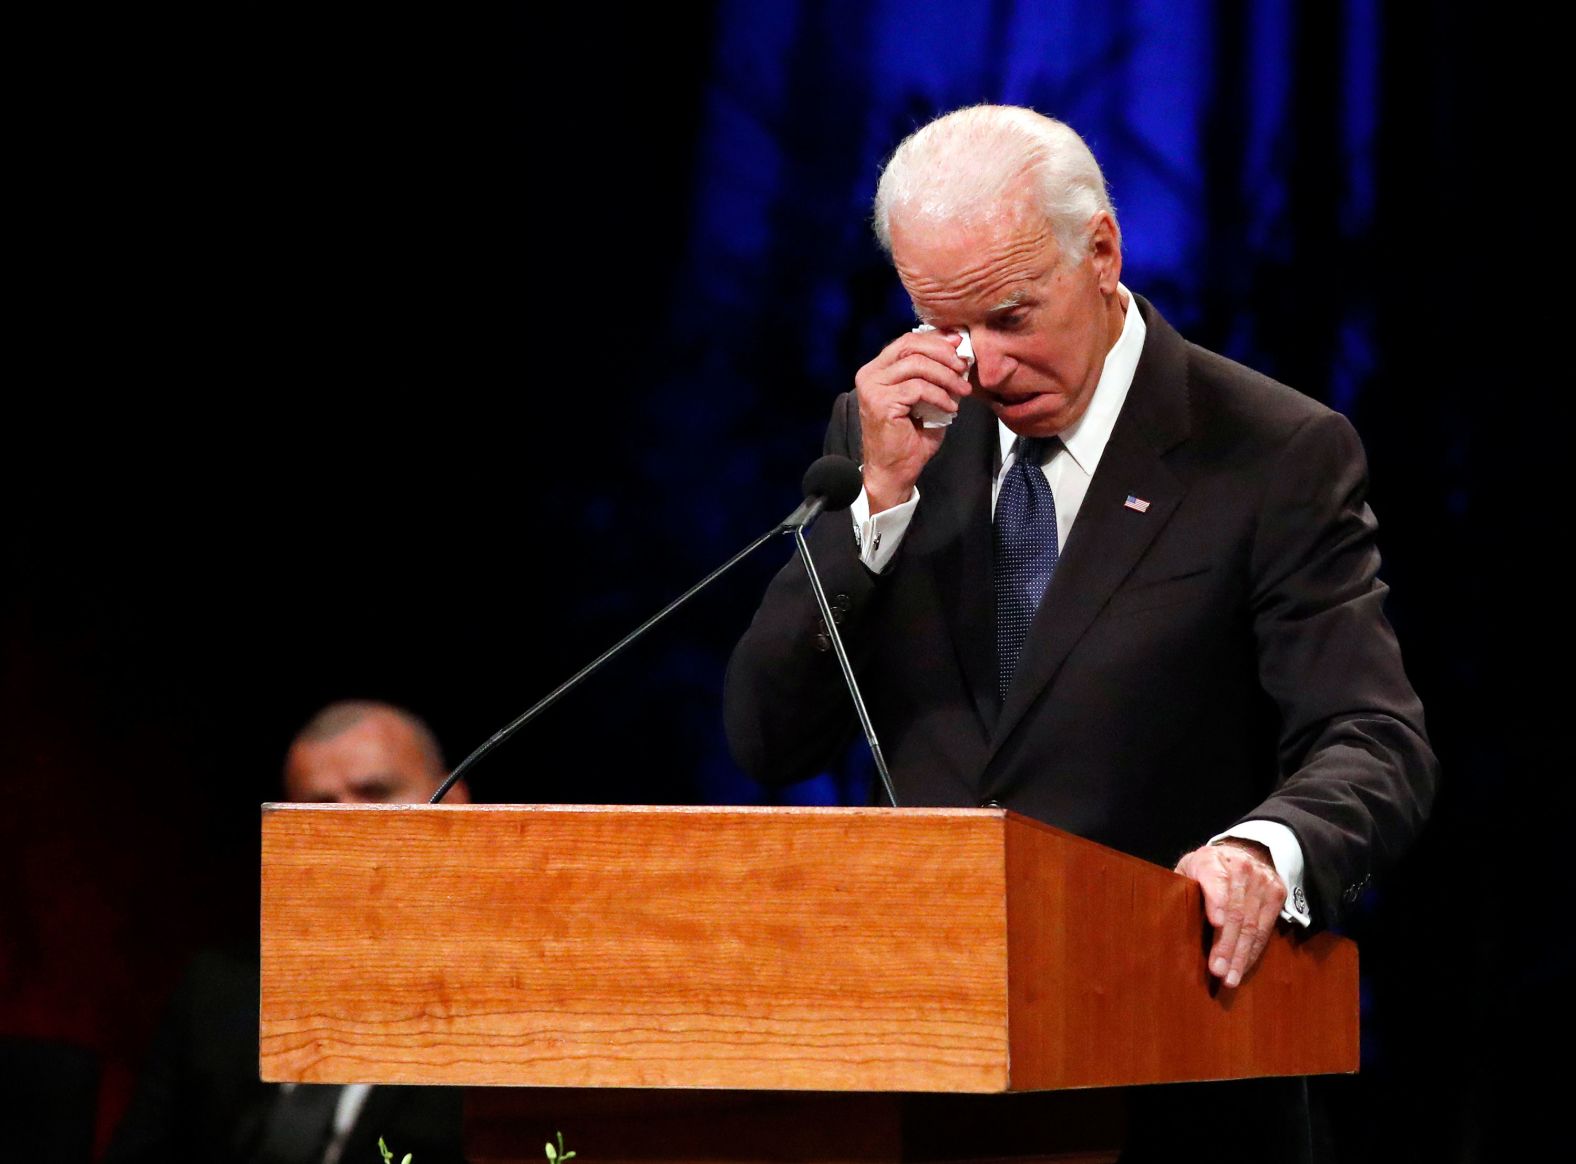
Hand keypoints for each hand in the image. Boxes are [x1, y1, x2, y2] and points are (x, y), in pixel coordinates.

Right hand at [854, 329, 971, 511]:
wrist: (894, 471)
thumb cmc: (909, 438)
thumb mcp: (926, 398)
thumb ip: (934, 374)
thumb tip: (957, 352)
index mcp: (877, 370)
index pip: (907, 341)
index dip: (935, 340)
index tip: (959, 345)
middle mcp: (870, 375)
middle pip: (910, 346)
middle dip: (943, 354)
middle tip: (963, 367)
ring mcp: (872, 388)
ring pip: (917, 365)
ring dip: (946, 376)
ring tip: (962, 390)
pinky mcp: (881, 403)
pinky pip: (919, 388)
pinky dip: (940, 396)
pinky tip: (950, 407)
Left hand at [1174, 840, 1284, 988]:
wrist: (1244, 852)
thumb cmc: (1205, 870)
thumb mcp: (1187, 870)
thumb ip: (1179, 888)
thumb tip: (1163, 920)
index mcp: (1211, 859)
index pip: (1215, 879)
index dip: (1216, 900)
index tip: (1215, 922)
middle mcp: (1241, 867)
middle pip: (1235, 911)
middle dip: (1226, 944)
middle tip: (1217, 970)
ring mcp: (1262, 881)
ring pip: (1251, 924)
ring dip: (1240, 955)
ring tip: (1229, 978)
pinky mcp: (1276, 894)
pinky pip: (1265, 929)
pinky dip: (1252, 952)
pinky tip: (1242, 967)